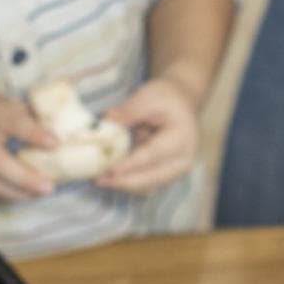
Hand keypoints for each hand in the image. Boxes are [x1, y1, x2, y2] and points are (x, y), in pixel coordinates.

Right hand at [0, 89, 56, 200]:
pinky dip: (5, 195)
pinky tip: (23, 195)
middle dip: (25, 177)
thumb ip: (25, 115)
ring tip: (40, 193)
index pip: (13, 123)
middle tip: (49, 186)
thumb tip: (59, 129)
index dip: (34, 134)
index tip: (56, 143)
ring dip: (18, 192)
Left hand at [96, 76, 200, 193]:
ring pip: (149, 186)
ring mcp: (177, 170)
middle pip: (153, 178)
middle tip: (99, 180)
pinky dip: (128, 182)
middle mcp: (183, 159)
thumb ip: (129, 111)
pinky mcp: (167, 175)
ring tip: (100, 180)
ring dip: (124, 185)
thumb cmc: (166, 98)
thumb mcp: (148, 97)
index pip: (153, 155)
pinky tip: (110, 178)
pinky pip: (147, 184)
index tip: (111, 171)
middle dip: (124, 182)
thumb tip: (106, 121)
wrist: (181, 103)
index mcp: (182, 139)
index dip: (131, 165)